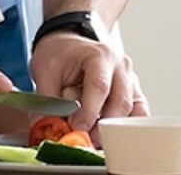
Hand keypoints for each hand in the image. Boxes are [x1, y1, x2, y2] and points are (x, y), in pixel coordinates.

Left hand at [29, 32, 146, 131]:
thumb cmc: (59, 53)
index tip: (77, 128)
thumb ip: (47, 97)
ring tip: (93, 138)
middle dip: (102, 125)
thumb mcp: (44, 69)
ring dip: (113, 128)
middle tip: (85, 138)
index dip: (89, 111)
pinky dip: (124, 127)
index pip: (99, 87)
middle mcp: (120, 67)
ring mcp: (130, 80)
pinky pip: (137, 114)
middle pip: (120, 102)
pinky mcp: (133, 93)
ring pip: (131, 111)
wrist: (69, 42)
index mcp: (99, 56)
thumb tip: (44, 125)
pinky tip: (108, 134)